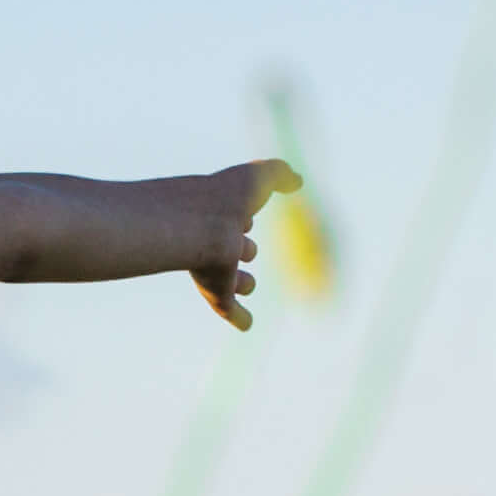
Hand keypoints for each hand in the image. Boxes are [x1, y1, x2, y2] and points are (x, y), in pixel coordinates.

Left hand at [189, 159, 296, 331]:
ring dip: (241, 284)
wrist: (198, 226)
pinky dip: (239, 316)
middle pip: (233, 248)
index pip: (235, 215)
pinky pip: (229, 309)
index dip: (243, 214)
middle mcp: (216, 240)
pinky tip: (246, 323)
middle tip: (247, 250)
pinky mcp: (216, 294)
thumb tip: (297, 179)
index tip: (248, 216)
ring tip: (247, 285)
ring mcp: (215, 269)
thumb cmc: (226, 198)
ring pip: (230, 280)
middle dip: (243, 249)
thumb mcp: (258, 177)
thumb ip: (278, 172)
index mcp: (222, 212)